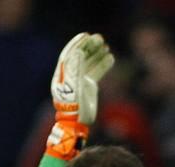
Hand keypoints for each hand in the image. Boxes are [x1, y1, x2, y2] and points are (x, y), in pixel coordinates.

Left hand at [46, 32, 113, 160]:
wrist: (77, 122)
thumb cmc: (74, 106)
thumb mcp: (74, 86)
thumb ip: (76, 68)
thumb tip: (80, 52)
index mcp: (64, 73)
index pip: (70, 54)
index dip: (78, 44)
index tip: (86, 36)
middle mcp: (72, 74)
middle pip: (81, 57)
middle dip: (89, 47)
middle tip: (100, 39)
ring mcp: (81, 80)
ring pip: (89, 63)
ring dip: (97, 54)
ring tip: (106, 47)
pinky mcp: (89, 86)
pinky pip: (96, 72)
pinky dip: (103, 65)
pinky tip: (110, 58)